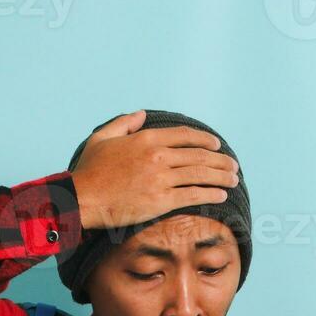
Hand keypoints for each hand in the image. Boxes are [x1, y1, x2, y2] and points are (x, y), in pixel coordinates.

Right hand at [68, 109, 239, 231]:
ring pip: (200, 174)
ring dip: (221, 176)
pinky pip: (192, 195)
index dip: (205, 140)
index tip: (216, 145)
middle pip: (199, 155)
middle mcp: (157, 156)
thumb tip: (140, 114)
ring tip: (233, 180)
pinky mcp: (160, 201)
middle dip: (220, 160)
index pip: (185, 136)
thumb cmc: (89, 171)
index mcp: (146, 139)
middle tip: (232, 166)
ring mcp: (160, 179)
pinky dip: (210, 193)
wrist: (82, 198)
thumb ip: (124, 123)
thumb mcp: (102, 138)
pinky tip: (221, 194)